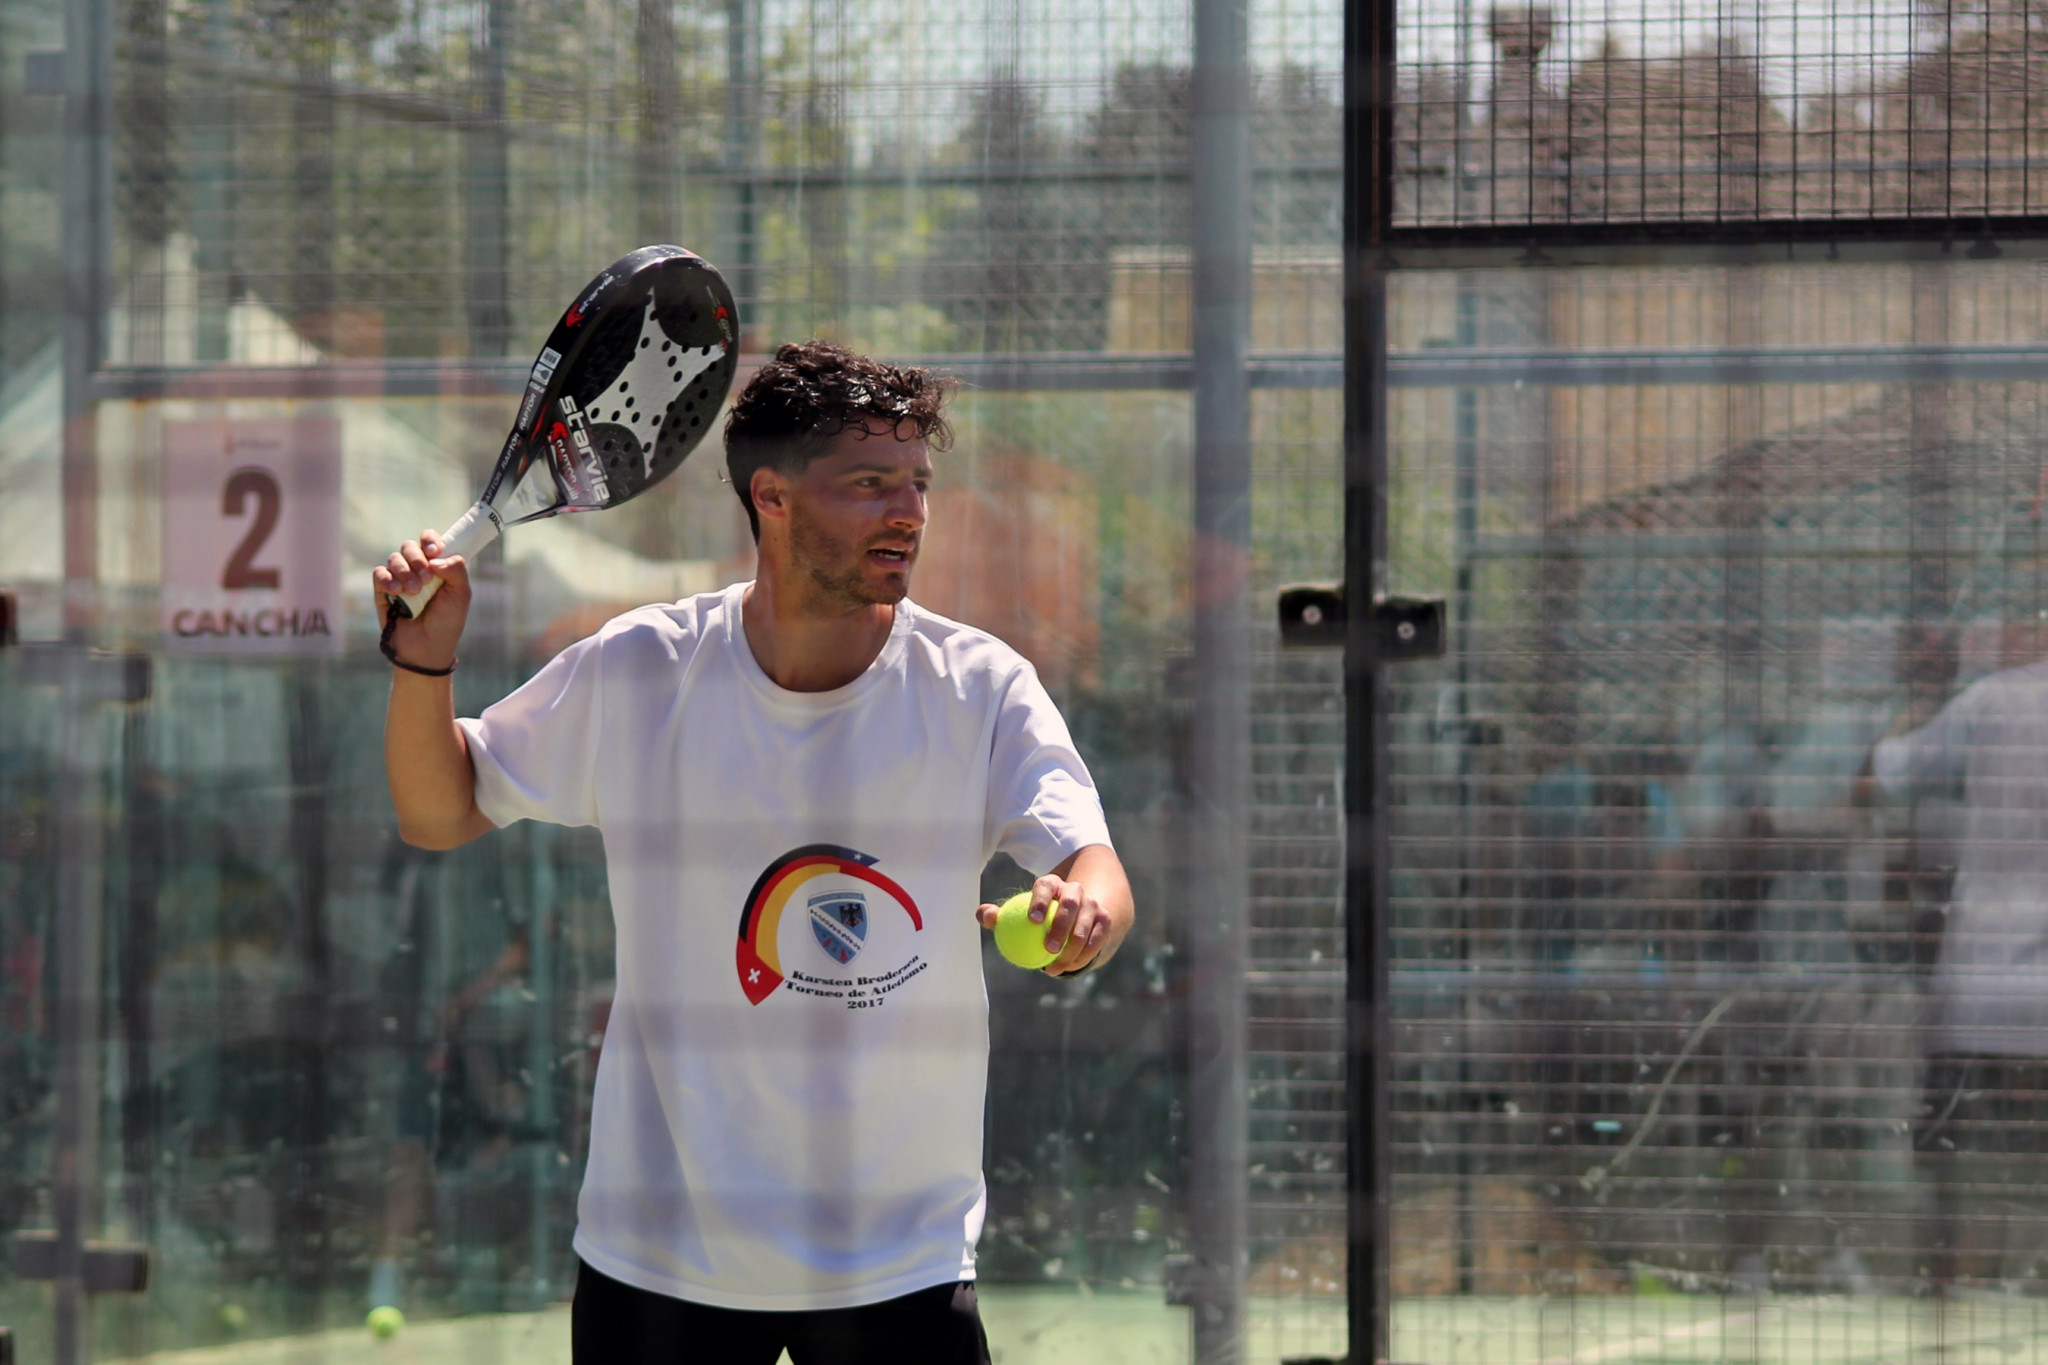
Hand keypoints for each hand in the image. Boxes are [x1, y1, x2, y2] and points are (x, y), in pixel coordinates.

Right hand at [372, 529, 471, 671]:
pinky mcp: (383, 591)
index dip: (430, 540)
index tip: (434, 551)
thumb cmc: (447, 623)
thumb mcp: (461, 595)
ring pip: (394, 558)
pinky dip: (387, 579)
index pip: (430, 540)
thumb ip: (456, 570)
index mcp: (438, 566)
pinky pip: (379, 573)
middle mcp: (418, 569)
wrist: (426, 649)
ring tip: (413, 591)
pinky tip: (396, 592)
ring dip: (404, 571)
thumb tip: (435, 558)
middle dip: (417, 558)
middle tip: (426, 579)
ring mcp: (400, 579)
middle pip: (409, 546)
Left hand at [976, 868, 1123, 976]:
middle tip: (1048, 947)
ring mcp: (1092, 903)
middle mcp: (1074, 890)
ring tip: (1055, 966)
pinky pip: (1096, 939)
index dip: (1039, 900)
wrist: (1074, 918)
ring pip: (1085, 924)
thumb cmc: (1038, 918)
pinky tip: (1068, 967)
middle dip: (1061, 924)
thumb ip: (1000, 916)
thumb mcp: (1019, 915)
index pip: (1045, 886)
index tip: (1031, 921)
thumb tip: (982, 914)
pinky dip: (1084, 954)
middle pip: (1070, 903)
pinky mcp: (1104, 919)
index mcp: (1052, 884)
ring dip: (1073, 947)